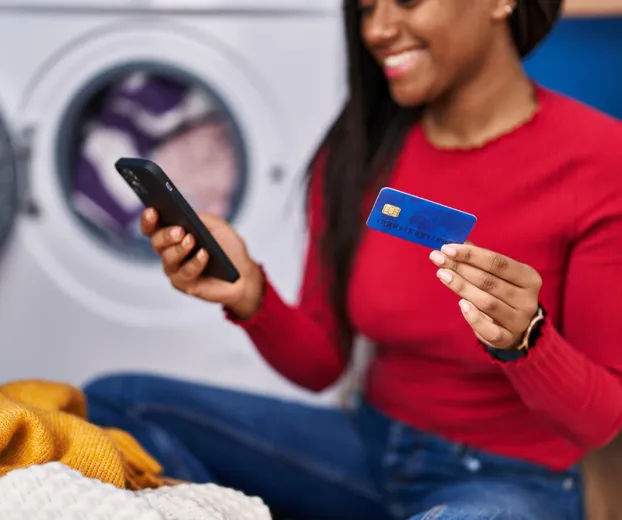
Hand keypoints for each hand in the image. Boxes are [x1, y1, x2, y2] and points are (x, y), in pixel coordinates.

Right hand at [141, 208, 263, 319]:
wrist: (244, 273)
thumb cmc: (228, 248)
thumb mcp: (217, 226)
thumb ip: (200, 218)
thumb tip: (185, 214)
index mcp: (173, 235)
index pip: (152, 227)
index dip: (148, 219)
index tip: (152, 210)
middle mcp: (169, 252)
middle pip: (156, 242)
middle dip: (166, 235)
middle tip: (179, 230)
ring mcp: (175, 270)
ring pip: (168, 259)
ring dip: (180, 249)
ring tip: (192, 240)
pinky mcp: (184, 285)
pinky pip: (185, 274)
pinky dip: (195, 263)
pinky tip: (204, 254)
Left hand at [429, 243, 541, 348]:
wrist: (514, 327)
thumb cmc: (502, 294)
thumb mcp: (498, 275)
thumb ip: (480, 260)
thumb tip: (457, 243)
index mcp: (529, 277)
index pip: (498, 263)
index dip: (471, 254)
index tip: (447, 248)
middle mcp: (528, 299)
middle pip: (490, 281)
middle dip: (461, 268)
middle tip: (438, 259)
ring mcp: (519, 321)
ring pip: (487, 302)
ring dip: (462, 287)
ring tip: (442, 274)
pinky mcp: (508, 338)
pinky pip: (490, 330)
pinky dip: (474, 317)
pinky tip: (460, 304)